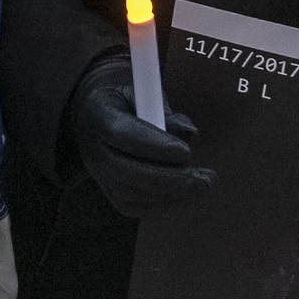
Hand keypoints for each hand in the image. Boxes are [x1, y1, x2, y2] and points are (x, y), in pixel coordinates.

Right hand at [65, 58, 212, 218]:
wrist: (96, 116)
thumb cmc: (127, 101)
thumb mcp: (143, 92)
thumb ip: (163, 109)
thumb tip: (190, 132)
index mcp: (97, 113)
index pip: (121, 133)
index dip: (153, 145)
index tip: (187, 152)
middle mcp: (92, 147)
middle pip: (125, 172)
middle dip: (170, 179)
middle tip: (205, 179)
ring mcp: (98, 173)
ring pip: (130, 194)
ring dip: (171, 194)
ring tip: (202, 185)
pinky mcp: (109, 192)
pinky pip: (134, 206)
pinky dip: (163, 204)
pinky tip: (186, 194)